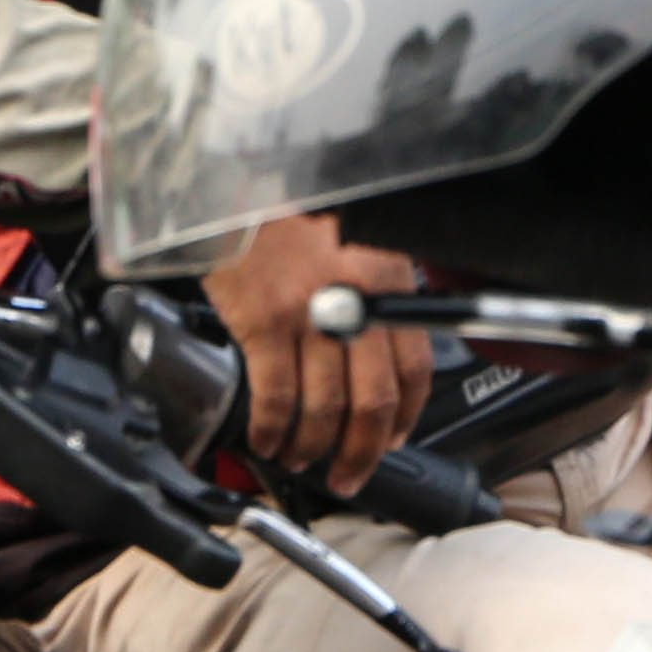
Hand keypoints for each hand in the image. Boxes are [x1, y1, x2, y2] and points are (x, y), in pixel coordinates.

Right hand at [203, 213, 428, 497]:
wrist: (236, 175)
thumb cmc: (290, 202)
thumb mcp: (352, 236)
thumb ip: (368, 288)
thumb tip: (371, 348)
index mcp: (385, 280)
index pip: (415, 369)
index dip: (405, 418)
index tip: (391, 441)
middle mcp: (355, 299)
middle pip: (373, 401)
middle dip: (362, 452)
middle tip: (348, 475)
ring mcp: (309, 312)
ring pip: (325, 408)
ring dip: (313, 446)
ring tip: (300, 458)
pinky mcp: (263, 319)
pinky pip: (275, 395)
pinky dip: (272, 429)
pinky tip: (266, 438)